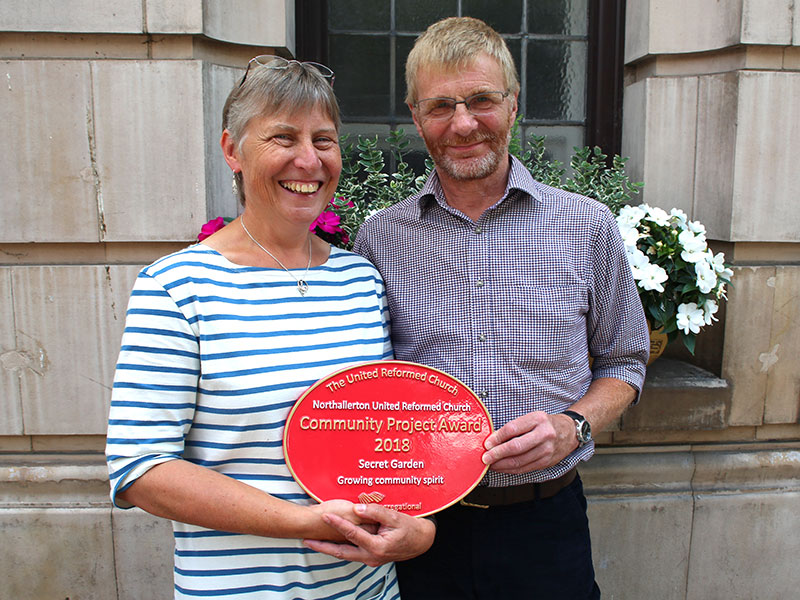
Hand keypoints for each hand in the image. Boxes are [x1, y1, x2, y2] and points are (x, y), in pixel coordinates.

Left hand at [303, 504, 435, 566]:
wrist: (422, 541)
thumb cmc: (411, 528)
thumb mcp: (395, 516)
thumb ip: (375, 512)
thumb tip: (357, 507)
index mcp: (377, 546)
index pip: (352, 534)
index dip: (337, 524)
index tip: (325, 516)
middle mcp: (371, 556)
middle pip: (341, 552)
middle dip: (323, 547)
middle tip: (306, 540)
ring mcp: (371, 559)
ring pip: (346, 554)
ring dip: (330, 548)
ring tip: (314, 542)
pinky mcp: (372, 557)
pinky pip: (352, 552)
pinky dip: (341, 547)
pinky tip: (333, 541)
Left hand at [482, 411, 576, 474]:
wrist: (570, 432)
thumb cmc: (546, 424)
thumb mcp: (532, 418)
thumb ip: (515, 427)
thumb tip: (494, 439)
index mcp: (538, 420)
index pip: (513, 429)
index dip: (497, 437)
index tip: (487, 443)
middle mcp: (544, 435)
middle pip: (516, 447)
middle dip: (497, 454)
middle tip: (485, 458)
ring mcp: (546, 450)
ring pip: (519, 461)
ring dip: (502, 465)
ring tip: (491, 464)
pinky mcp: (546, 462)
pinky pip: (525, 468)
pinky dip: (511, 470)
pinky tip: (502, 468)